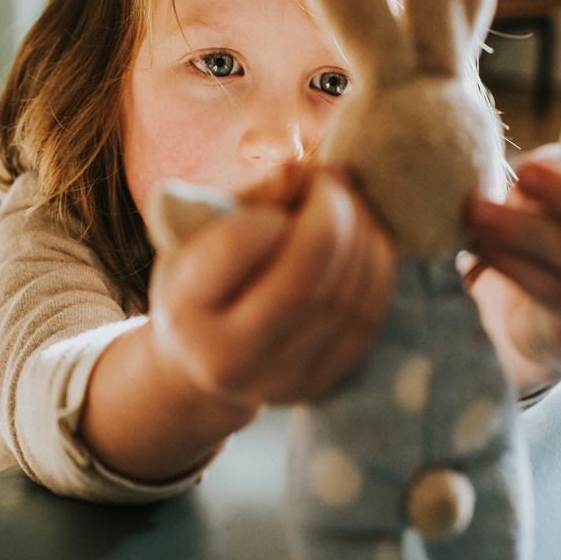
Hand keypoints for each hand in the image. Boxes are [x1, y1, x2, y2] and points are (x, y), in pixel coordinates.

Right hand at [149, 164, 396, 407]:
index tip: (288, 184)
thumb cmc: (198, 281)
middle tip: (336, 183)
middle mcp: (225, 358)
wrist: (196, 363)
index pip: (237, 246)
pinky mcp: (317, 387)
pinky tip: (368, 242)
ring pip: (343, 301)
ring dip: (362, 239)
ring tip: (354, 206)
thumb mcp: (199, 235)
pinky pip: (365, 323)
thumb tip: (305, 172)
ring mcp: (276, 381)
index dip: (275, 207)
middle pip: (303, 282)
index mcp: (184, 310)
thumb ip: (250, 199)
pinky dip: (376, 272)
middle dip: (333, 217)